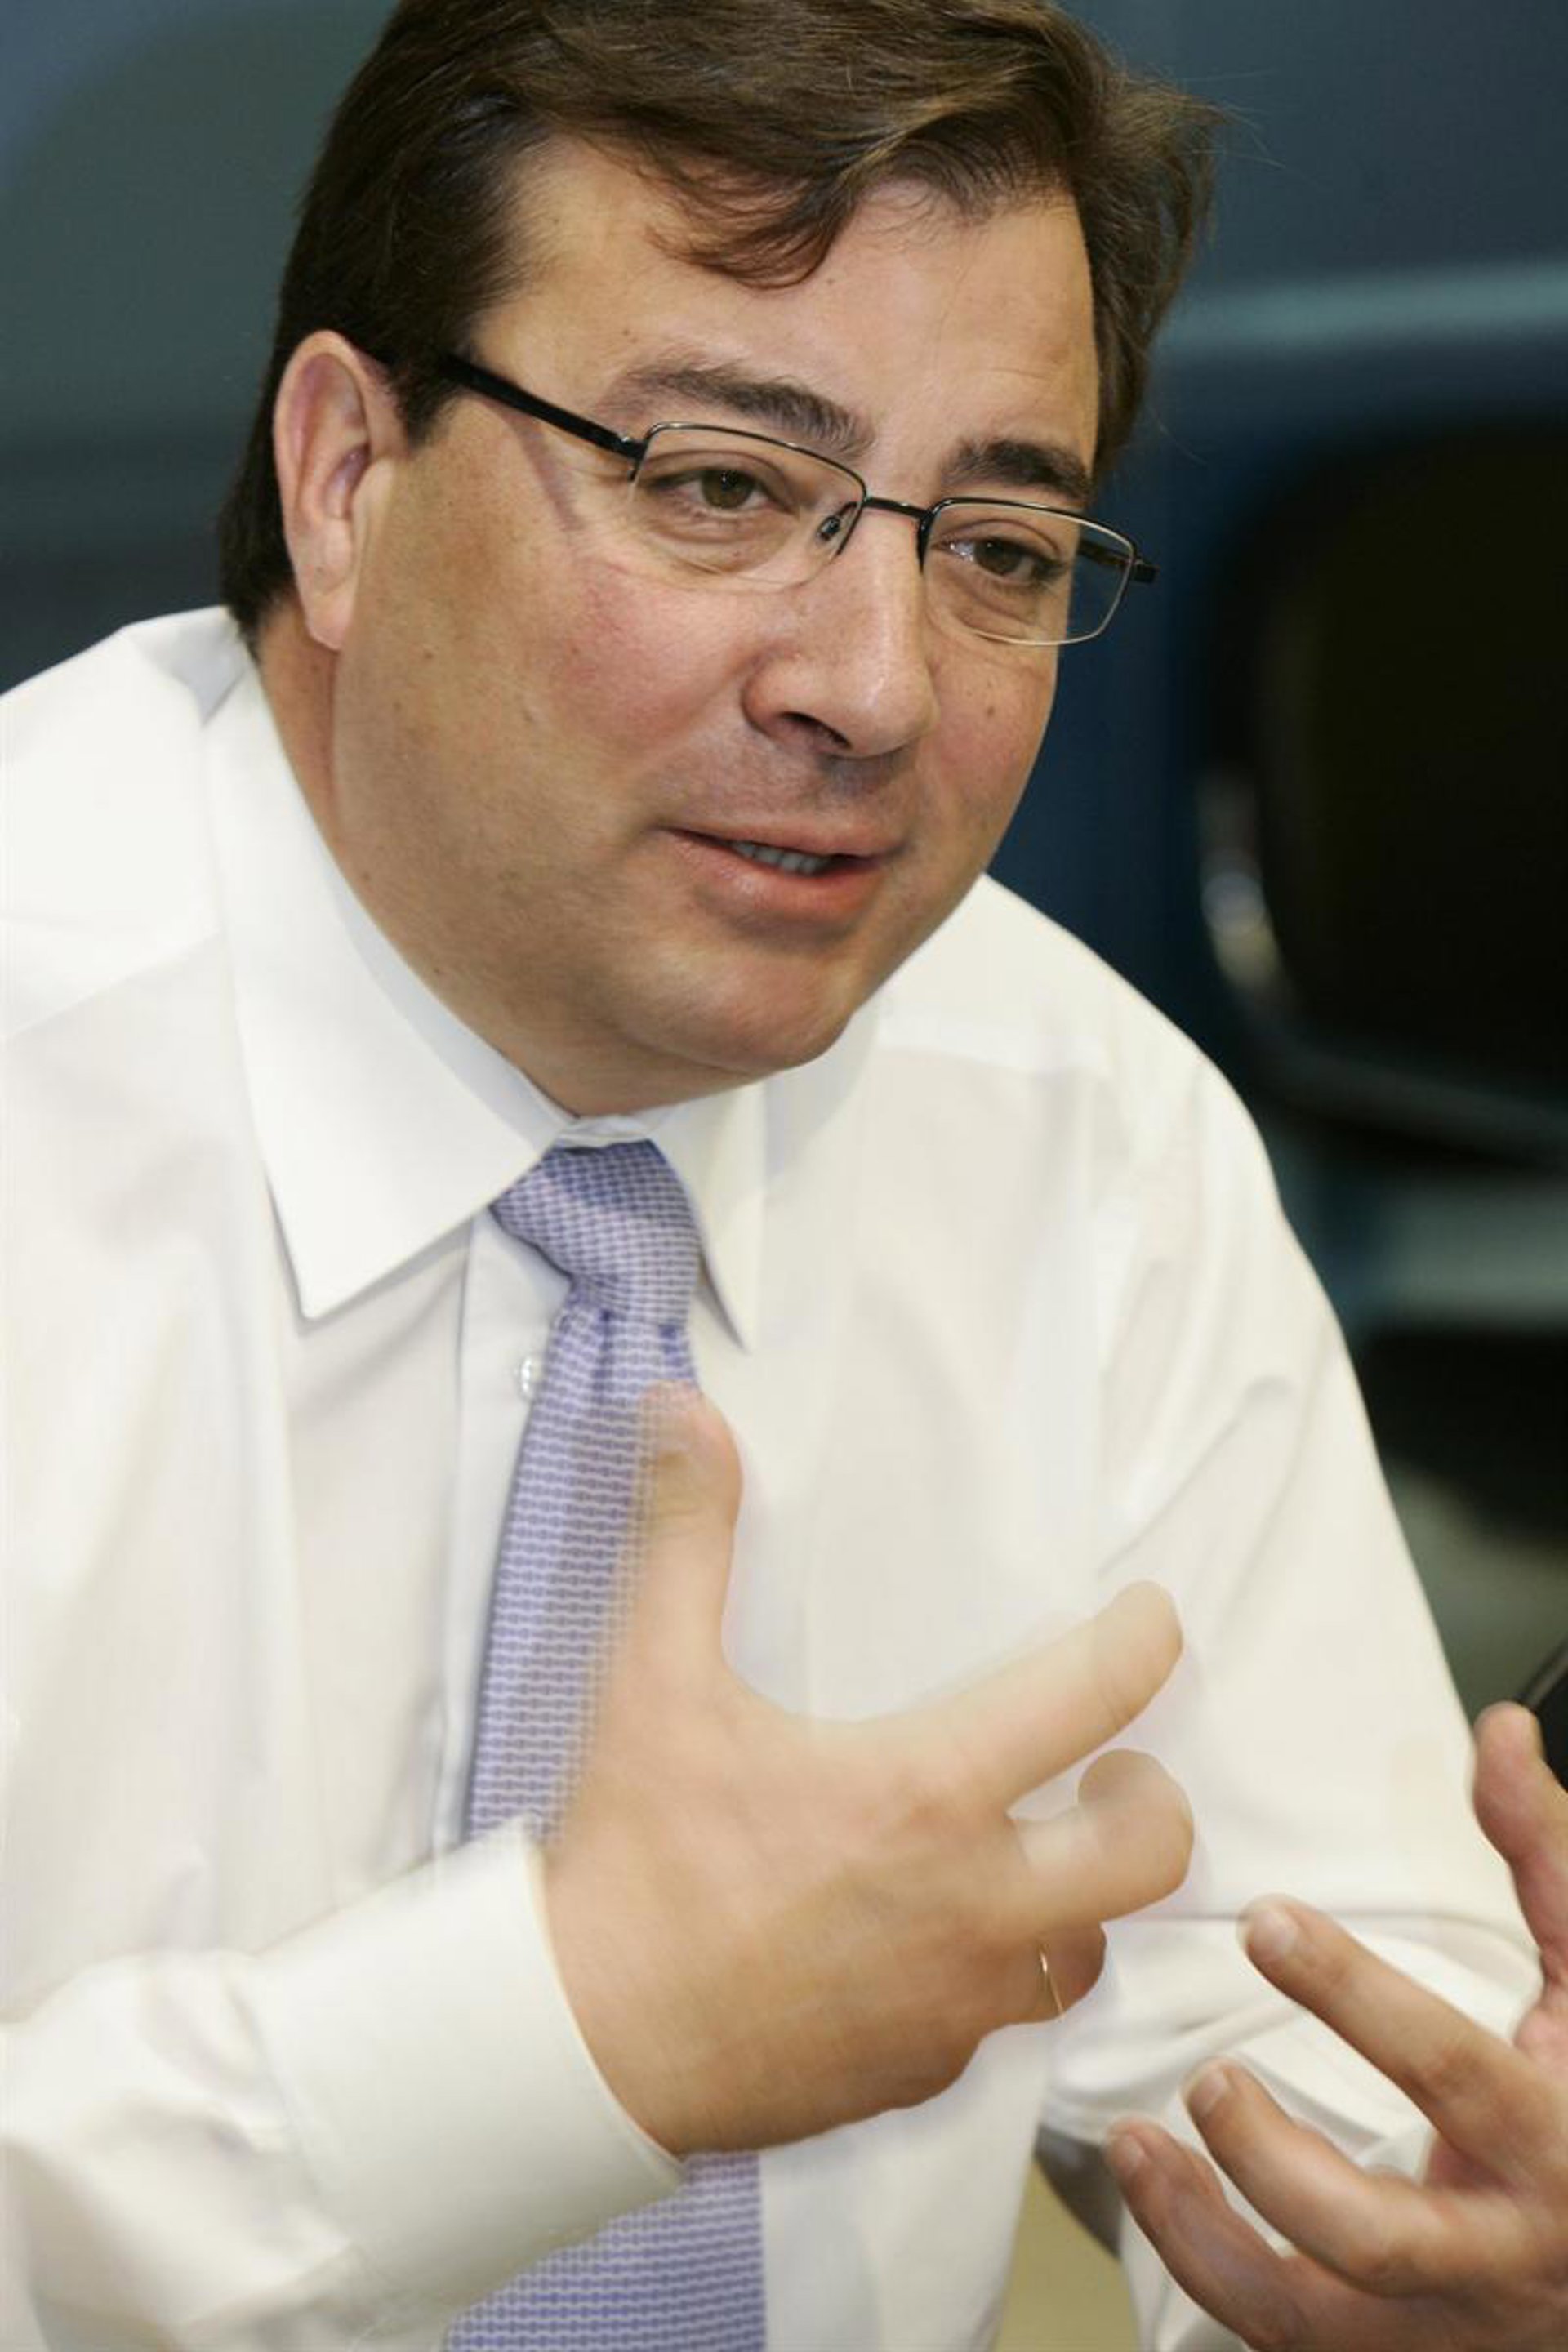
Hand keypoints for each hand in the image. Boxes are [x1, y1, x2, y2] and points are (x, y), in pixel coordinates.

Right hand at [545, 1390, 1192, 2156]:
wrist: (581, 2045)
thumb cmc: (633, 1860)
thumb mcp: (654, 1680)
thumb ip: (686, 1536)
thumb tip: (682, 1412)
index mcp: (929, 1795)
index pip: (1100, 1699)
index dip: (1146, 1643)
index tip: (1148, 1621)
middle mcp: (973, 1906)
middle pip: (1154, 1853)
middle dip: (1152, 1798)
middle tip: (1107, 1770)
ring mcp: (955, 2004)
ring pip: (1089, 1953)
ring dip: (1076, 1900)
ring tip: (1025, 1861)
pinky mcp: (919, 2075)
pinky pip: (1001, 2023)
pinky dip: (992, 1978)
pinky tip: (933, 1947)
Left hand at [1107, 1703, 1567, 2349]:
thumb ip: (1540, 1856)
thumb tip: (1493, 1730)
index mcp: (1549, 2140)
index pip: (1452, 2074)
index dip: (1355, 1998)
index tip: (1267, 1920)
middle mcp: (1496, 2251)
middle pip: (1379, 2239)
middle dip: (1281, 2167)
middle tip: (1209, 2076)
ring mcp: (1437, 2321)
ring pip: (1314, 2318)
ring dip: (1211, 2236)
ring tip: (1143, 2140)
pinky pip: (1279, 2337)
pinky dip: (1202, 2266)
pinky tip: (1150, 2178)